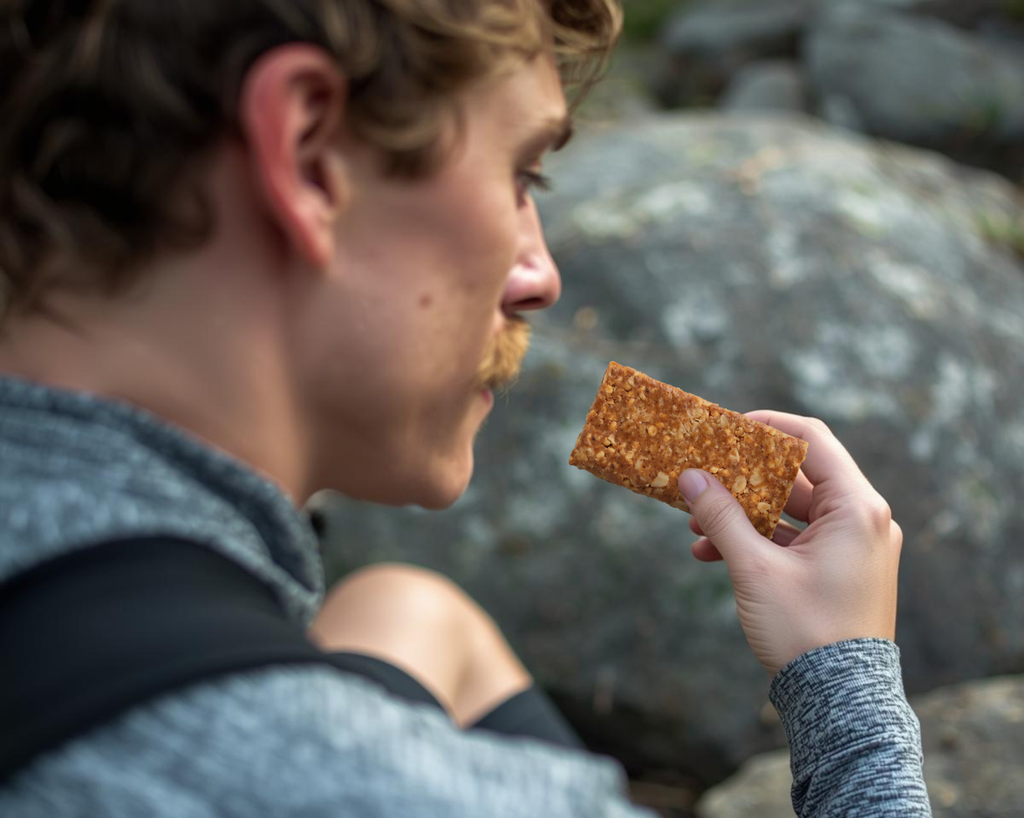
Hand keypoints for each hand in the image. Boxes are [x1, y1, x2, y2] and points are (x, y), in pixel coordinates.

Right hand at [678, 411, 901, 676]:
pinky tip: (712, 553)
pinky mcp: (841, 569)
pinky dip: (758, 541)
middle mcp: (863, 520)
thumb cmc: (806, 632)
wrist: (840, 702)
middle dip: (742, 479)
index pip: (812, 440)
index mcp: (857, 509)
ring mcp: (854, 546)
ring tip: (697, 527)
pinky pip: (795, 539)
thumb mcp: (755, 568)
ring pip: (791, 511)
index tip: (726, 426)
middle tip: (702, 477)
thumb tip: (690, 478)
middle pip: (796, 477)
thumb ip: (721, 516)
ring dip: (743, 515)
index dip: (766, 426)